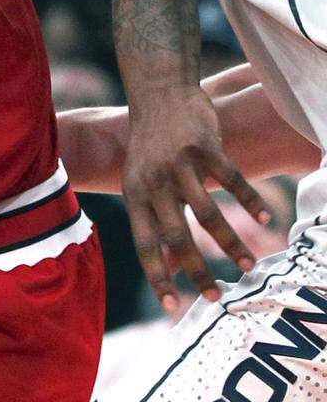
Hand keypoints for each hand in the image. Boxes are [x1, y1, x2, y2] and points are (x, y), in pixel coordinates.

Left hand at [122, 88, 269, 309]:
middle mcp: (154, 182)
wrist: (159, 94)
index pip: (144, 243)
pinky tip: (264, 220)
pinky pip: (231, 180)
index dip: (157, 275)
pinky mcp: (203, 147)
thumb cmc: (152, 146)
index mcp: (136, 194)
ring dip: (229, 243)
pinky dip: (250, 202)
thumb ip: (153, 219)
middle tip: (217, 297)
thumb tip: (165, 266)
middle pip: (175, 235)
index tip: (172, 308)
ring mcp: (178, 164)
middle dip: (197, 270)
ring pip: (206, 213)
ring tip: (249, 266)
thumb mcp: (142, 182)